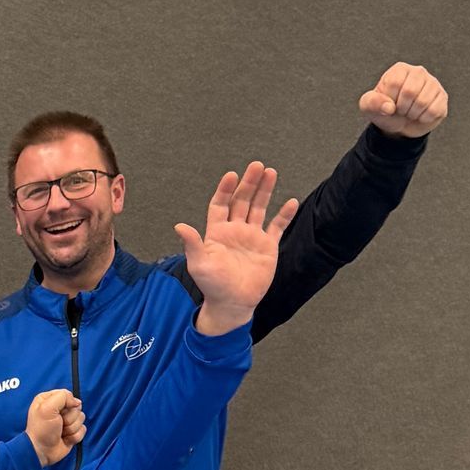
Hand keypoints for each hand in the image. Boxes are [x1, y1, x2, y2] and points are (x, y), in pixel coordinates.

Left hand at [25, 387, 86, 465]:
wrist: (41, 451)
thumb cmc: (41, 430)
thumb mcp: (47, 407)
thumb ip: (63, 397)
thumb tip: (77, 402)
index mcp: (50, 399)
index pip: (68, 395)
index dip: (67, 403)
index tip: (59, 412)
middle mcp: (58, 409)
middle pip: (77, 407)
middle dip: (69, 418)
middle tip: (58, 424)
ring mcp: (66, 421)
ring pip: (81, 418)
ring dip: (71, 428)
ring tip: (60, 432)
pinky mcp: (72, 432)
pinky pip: (82, 430)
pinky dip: (74, 436)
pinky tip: (65, 439)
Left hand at [175, 165, 298, 335]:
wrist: (233, 304)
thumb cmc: (213, 286)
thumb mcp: (199, 264)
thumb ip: (192, 244)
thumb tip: (179, 226)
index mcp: (217, 232)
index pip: (221, 204)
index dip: (225, 190)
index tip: (232, 175)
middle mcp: (235, 230)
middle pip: (242, 200)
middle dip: (249, 183)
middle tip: (256, 166)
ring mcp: (252, 237)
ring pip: (259, 208)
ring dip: (264, 191)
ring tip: (270, 172)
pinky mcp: (268, 246)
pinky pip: (277, 226)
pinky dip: (284, 215)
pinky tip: (291, 201)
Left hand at [359, 63, 447, 137]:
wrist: (399, 126)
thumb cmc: (385, 111)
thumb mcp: (369, 107)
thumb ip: (371, 102)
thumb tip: (388, 107)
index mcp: (400, 70)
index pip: (394, 83)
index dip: (389, 99)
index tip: (389, 103)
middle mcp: (418, 72)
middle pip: (410, 91)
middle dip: (402, 107)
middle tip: (400, 109)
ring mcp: (433, 84)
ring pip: (423, 101)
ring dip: (412, 114)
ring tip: (410, 111)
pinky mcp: (442, 97)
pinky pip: (434, 110)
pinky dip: (424, 118)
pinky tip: (420, 115)